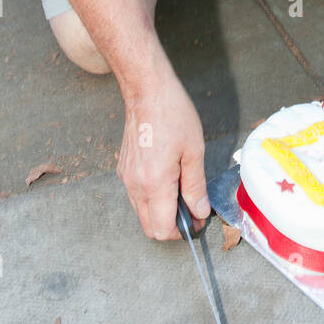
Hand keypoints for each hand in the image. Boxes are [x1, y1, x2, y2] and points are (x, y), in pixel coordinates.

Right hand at [118, 70, 209, 240]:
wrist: (146, 91)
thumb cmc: (173, 115)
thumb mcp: (194, 151)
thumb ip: (196, 187)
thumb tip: (200, 212)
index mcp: (154, 183)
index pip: (162, 229)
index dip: (183, 231)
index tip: (198, 220)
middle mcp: (135, 185)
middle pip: (149, 227)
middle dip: (171, 226)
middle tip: (192, 209)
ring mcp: (126, 178)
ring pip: (141, 213)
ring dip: (161, 213)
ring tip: (182, 190)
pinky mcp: (123, 169)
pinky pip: (136, 196)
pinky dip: (151, 198)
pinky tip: (168, 178)